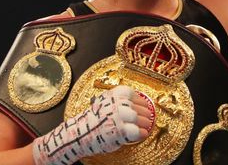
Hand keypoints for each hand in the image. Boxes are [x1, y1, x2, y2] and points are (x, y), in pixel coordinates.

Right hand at [33, 85, 154, 164]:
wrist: (79, 135)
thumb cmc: (93, 120)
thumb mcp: (103, 102)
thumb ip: (118, 100)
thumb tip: (137, 102)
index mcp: (111, 96)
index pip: (131, 93)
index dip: (140, 100)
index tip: (144, 104)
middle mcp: (115, 104)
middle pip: (137, 106)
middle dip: (145, 112)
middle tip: (148, 116)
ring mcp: (117, 118)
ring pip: (138, 118)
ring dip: (144, 123)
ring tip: (146, 125)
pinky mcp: (119, 131)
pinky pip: (136, 131)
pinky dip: (141, 133)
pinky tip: (142, 133)